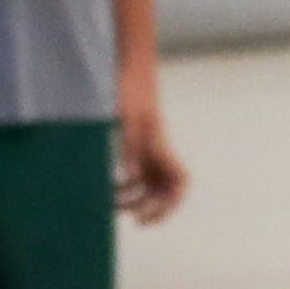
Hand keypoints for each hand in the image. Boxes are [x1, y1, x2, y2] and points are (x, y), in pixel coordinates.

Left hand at [114, 85, 188, 224]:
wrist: (130, 69)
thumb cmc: (129, 91)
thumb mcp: (126, 120)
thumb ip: (129, 149)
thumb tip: (132, 178)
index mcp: (161, 147)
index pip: (180, 183)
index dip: (170, 204)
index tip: (146, 217)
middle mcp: (159, 152)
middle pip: (167, 191)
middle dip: (152, 208)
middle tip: (133, 220)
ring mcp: (149, 149)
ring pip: (152, 185)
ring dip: (136, 198)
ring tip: (112, 205)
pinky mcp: (137, 144)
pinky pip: (138, 173)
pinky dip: (126, 184)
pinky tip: (109, 186)